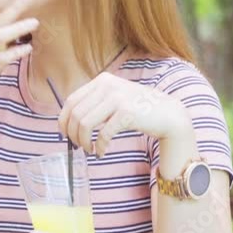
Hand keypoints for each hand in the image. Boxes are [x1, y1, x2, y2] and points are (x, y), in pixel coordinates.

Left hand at [57, 72, 190, 157]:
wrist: (169, 114)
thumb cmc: (139, 111)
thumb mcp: (115, 99)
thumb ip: (95, 104)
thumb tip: (67, 123)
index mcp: (102, 80)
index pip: (72, 100)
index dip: (63, 119)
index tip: (64, 134)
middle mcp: (107, 85)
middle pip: (75, 113)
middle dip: (72, 134)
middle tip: (78, 146)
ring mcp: (117, 98)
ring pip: (84, 123)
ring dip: (83, 141)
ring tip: (89, 150)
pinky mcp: (126, 112)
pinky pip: (103, 134)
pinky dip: (99, 146)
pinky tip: (101, 151)